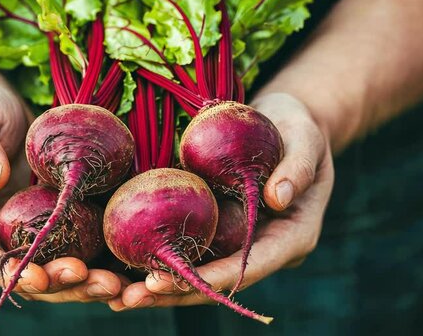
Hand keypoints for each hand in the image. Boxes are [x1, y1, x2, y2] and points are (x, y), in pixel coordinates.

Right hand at [0, 71, 121, 301]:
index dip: (7, 273)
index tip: (40, 278)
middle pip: (19, 274)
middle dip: (58, 284)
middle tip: (95, 281)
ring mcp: (18, 233)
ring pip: (50, 269)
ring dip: (83, 282)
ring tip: (116, 285)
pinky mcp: (47, 224)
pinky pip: (71, 246)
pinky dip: (96, 259)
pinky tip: (124, 266)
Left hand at [106, 92, 333, 309]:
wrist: (286, 124)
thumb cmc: (299, 129)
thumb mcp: (306, 140)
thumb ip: (297, 168)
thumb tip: (277, 198)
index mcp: (292, 237)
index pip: (250, 267)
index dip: (210, 279)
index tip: (168, 283)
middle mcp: (264, 249)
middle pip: (218, 281)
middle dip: (174, 292)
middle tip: (129, 297)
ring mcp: (241, 241)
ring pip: (200, 271)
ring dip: (161, 285)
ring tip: (116, 293)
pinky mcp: (221, 228)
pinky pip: (192, 247)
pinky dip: (162, 256)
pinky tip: (124, 261)